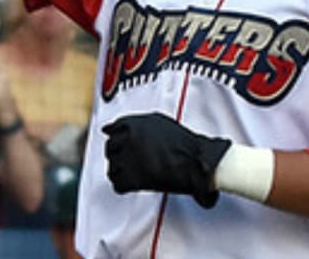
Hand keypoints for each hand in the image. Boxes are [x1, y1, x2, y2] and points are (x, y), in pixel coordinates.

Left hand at [103, 113, 230, 207]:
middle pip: (110, 149)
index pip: (111, 130)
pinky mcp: (133, 178)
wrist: (197, 162)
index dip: (117, 140)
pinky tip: (134, 183)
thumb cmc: (184, 143)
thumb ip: (134, 123)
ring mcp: (128, 159)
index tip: (120, 146)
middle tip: (132, 162)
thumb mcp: (158, 122)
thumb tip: (110, 128)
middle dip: (119, 155)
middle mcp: (126, 139)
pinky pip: (117, 184)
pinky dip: (124, 186)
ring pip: (112, 167)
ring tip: (135, 173)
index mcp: (132, 124)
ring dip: (121, 171)